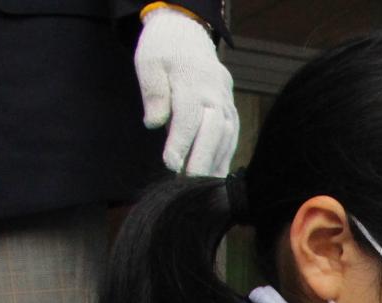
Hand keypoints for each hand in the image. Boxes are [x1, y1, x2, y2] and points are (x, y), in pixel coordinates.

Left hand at [135, 7, 238, 177]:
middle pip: (213, 131)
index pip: (188, 117)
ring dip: (216, 163)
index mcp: (192, 80)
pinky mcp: (231, 110)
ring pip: (227, 136)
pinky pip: (232, 136)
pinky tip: (215, 175)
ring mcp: (226, 102)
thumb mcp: (148, 63)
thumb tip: (154, 123)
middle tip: (189, 184)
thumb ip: (153, 92)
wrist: (188, 35)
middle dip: (202, 160)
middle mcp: (215, 93)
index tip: (170, 164)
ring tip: (203, 187)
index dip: (181, 143)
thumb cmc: (164, 51)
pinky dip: (225, 156)